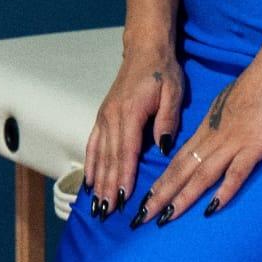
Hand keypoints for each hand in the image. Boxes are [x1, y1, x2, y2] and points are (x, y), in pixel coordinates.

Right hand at [82, 43, 184, 219]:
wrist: (145, 50)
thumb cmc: (162, 71)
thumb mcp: (173, 92)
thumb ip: (167, 120)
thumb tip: (162, 148)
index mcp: (131, 112)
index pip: (127, 150)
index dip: (124, 175)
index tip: (122, 198)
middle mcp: (113, 116)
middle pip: (110, 157)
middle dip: (108, 186)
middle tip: (106, 212)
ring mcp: (105, 116)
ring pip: (100, 154)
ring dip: (98, 180)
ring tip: (96, 204)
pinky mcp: (103, 115)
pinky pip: (93, 143)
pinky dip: (90, 163)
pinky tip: (89, 181)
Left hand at [129, 52, 261, 226]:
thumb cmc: (250, 88)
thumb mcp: (222, 107)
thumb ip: (213, 127)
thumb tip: (204, 141)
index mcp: (204, 130)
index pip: (176, 161)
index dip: (160, 182)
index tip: (145, 201)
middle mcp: (212, 140)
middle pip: (181, 171)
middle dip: (160, 196)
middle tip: (141, 218)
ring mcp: (232, 145)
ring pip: (202, 175)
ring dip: (182, 198)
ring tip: (165, 218)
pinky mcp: (252, 148)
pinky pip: (235, 173)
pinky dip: (223, 191)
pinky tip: (211, 209)